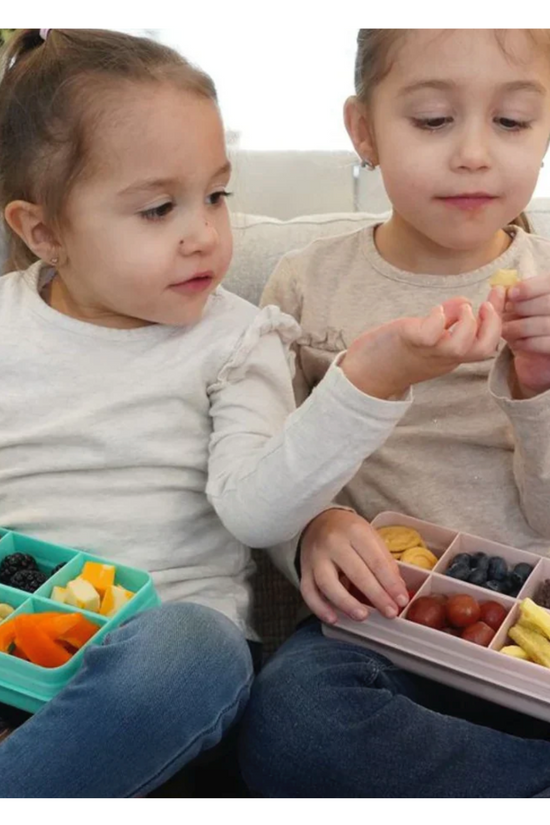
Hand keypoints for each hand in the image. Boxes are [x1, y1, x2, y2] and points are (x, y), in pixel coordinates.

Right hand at [299, 509, 409, 623]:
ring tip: (362, 616)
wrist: (317, 521)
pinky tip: (333, 619)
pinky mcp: (304, 569)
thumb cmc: (349, 532)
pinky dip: (319, 607)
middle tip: (390, 613)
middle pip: (355, 572)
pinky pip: (308, 591)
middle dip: (375, 595)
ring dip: (346, 603)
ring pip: (327, 583)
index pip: (375, 560)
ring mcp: (316, 557)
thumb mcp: (370, 536)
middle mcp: (333, 543)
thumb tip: (397, 590)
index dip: (390, 583)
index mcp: (355, 531)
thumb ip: (384, 561)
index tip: (401, 600)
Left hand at [340, 297, 500, 399]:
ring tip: (462, 308)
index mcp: (451, 355)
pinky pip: (430, 335)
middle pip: (483, 349)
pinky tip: (437, 311)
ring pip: (462, 346)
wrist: (364, 376)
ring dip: (468, 323)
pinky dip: (439, 320)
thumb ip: (448, 320)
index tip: (498, 295)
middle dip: (493, 324)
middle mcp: (444, 357)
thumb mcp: (428, 338)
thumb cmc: (395, 354)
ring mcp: (428, 351)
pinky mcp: (409, 342)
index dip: (497, 319)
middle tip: (487, 303)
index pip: (485, 341)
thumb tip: (465, 301)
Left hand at [494, 276, 549, 396]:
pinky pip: (543, 343)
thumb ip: (516, 295)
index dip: (530, 287)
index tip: (510, 293)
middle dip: (522, 308)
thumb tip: (498, 290)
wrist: (538, 352)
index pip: (548, 283)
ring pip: (544, 324)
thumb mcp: (523, 304)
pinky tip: (515, 342)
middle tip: (504, 314)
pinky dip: (525, 342)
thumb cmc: (528, 320)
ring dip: (519, 326)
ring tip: (504, 329)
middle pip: (547, 303)